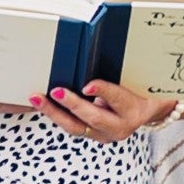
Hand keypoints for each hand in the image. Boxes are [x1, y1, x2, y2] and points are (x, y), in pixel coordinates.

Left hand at [38, 79, 175, 143]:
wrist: (146, 110)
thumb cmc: (139, 88)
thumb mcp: (135, 78)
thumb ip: (118, 72)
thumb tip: (92, 48)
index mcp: (135, 109)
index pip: (119, 99)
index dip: (103, 92)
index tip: (88, 85)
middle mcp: (121, 126)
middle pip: (94, 117)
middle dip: (73, 104)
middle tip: (56, 91)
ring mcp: (105, 134)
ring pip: (76, 127)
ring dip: (54, 112)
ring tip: (37, 98)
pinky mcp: (92, 135)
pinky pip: (71, 126)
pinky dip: (56, 114)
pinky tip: (42, 104)